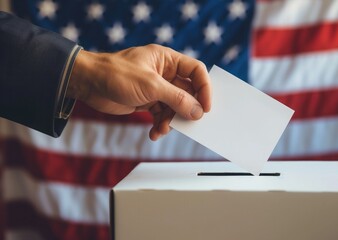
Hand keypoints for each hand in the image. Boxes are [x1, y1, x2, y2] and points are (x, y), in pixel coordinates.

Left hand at [67, 44, 210, 140]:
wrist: (88, 84)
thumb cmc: (116, 74)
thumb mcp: (151, 86)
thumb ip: (177, 98)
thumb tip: (198, 111)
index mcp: (167, 60)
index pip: (196, 71)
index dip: (204, 88)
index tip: (206, 107)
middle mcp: (164, 73)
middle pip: (187, 91)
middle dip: (187, 108)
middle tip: (189, 122)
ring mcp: (156, 88)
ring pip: (174, 106)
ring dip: (171, 120)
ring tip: (163, 128)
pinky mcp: (147, 101)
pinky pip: (161, 114)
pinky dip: (160, 125)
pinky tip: (154, 133)